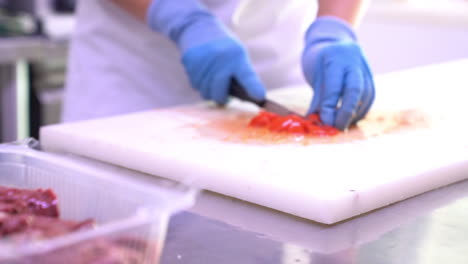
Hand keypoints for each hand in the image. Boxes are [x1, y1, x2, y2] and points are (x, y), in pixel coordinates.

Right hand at [147, 0, 264, 103]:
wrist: (199, 27)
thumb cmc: (223, 46)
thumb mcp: (237, 55)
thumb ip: (241, 75)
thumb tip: (247, 99)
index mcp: (237, 57)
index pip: (247, 75)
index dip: (253, 87)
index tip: (260, 96)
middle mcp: (220, 59)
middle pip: (218, 93)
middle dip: (221, 98)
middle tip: (224, 95)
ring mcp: (203, 61)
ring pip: (205, 92)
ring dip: (209, 91)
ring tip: (212, 79)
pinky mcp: (189, 63)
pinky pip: (195, 85)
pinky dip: (200, 84)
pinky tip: (203, 73)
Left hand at [302, 16, 374, 129]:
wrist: (333, 40)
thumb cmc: (319, 60)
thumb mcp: (315, 76)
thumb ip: (318, 99)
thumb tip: (316, 123)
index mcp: (336, 57)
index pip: (335, 87)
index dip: (330, 108)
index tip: (325, 123)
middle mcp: (354, 60)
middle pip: (355, 90)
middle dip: (347, 112)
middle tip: (337, 127)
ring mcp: (365, 66)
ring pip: (366, 94)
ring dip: (355, 113)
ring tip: (343, 124)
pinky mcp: (371, 75)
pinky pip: (370, 96)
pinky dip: (361, 109)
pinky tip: (352, 118)